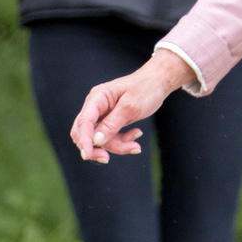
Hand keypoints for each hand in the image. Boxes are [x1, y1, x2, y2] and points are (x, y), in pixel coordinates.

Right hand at [70, 53, 193, 162]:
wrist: (158, 83)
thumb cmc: (145, 89)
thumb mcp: (131, 107)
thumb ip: (113, 123)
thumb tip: (96, 140)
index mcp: (97, 98)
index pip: (84, 122)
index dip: (84, 140)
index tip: (87, 155)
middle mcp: (96, 107)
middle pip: (85, 133)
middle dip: (96, 147)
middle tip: (107, 159)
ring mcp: (102, 115)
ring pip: (100, 138)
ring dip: (117, 145)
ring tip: (136, 146)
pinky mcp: (111, 121)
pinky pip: (111, 137)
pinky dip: (123, 141)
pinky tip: (137, 134)